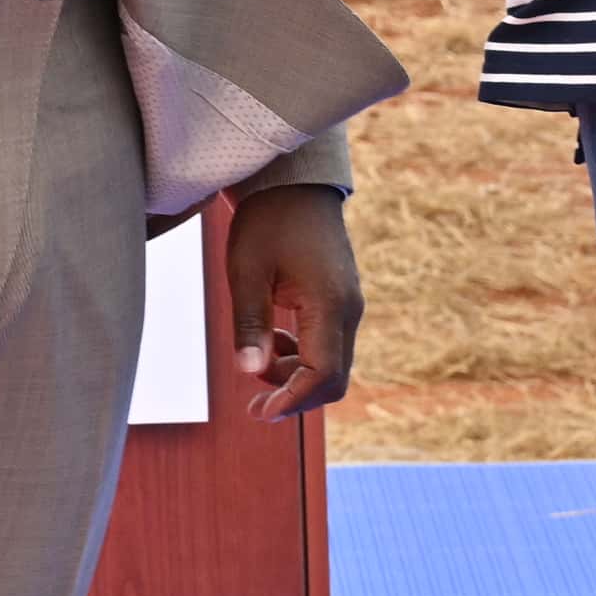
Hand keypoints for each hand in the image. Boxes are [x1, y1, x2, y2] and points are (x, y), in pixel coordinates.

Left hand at [221, 185, 361, 420]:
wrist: (294, 182)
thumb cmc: (267, 221)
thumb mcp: (246, 270)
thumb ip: (250, 323)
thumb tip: (250, 373)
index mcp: (329, 303)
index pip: (322, 374)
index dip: (292, 401)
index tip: (259, 413)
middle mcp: (348, 310)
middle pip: (333, 378)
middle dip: (294, 396)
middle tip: (254, 405)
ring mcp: (348, 306)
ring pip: (331, 365)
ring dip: (295, 376)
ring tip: (256, 360)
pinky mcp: (341, 302)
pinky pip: (328, 346)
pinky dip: (301, 358)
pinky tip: (273, 342)